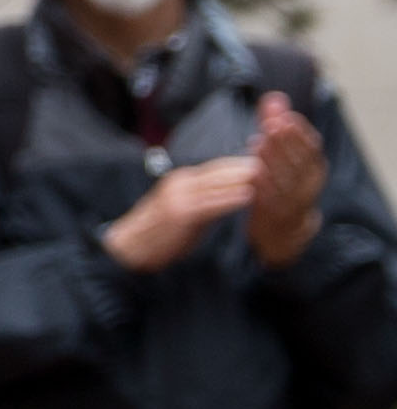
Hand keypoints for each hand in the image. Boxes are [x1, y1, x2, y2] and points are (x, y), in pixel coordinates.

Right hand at [107, 154, 261, 272]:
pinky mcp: (180, 214)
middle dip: (249, 167)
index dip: (243, 163)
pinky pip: (210, 203)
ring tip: (271, 176)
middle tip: (278, 162)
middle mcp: (181, 183)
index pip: (218, 166)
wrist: (129, 247)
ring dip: (244, 179)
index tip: (270, 161)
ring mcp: (179, 197)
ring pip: (217, 183)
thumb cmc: (160, 233)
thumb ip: (207, 200)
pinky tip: (248, 196)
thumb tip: (234, 195)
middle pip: (220, 171)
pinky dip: (230, 198)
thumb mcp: (186, 211)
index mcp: (182, 180)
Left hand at [248, 92, 328, 266]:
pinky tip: (253, 173)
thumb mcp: (280, 152)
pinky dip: (265, 186)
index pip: (311, 145)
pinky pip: (274, 200)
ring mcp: (297, 200)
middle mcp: (310, 181)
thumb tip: (274, 96)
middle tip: (271, 125)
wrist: (284, 225)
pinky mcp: (280, 214)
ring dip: (274, 161)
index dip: (298, 130)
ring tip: (258, 144)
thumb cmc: (282, 180)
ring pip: (287, 179)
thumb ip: (275, 125)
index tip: (283, 116)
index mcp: (313, 165)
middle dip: (285, 141)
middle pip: (299, 160)